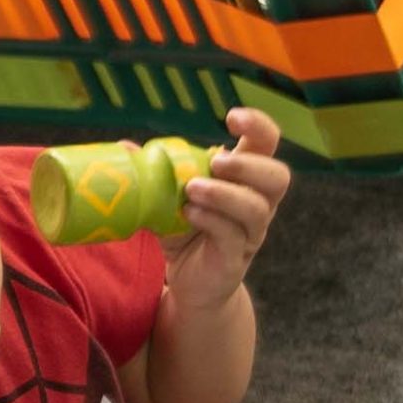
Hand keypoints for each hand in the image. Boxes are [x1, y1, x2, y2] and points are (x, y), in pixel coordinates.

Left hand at [161, 108, 291, 310]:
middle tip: (217, 161)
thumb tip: (124, 147)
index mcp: (245, 180)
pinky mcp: (235, 258)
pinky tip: (189, 214)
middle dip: (249, 164)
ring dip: (224, 194)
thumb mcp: (168, 197)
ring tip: (192, 190)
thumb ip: (154, 173)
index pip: (267, 145)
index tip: (231, 118)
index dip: (258, 126)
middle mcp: (257, 205)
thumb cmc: (185, 233)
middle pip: (278, 177)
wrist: (190, 284)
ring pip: (256, 208)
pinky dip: (211, 220)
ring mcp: (250, 234)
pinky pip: (233, 236)